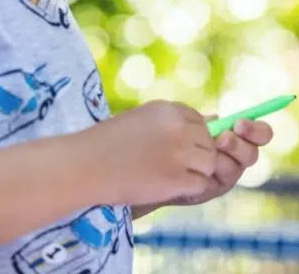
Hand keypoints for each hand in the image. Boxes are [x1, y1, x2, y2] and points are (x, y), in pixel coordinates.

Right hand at [88, 100, 216, 207]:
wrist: (86, 165)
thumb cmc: (107, 141)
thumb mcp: (141, 119)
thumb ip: (172, 121)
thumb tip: (212, 119)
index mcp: (168, 109)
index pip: (200, 120)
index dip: (192, 136)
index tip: (176, 148)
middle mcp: (179, 127)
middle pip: (208, 142)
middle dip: (197, 155)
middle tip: (176, 166)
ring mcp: (180, 152)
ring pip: (209, 163)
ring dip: (196, 172)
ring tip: (173, 177)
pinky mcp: (177, 178)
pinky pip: (200, 183)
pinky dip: (189, 189)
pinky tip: (170, 188)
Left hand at [168, 118, 273, 206]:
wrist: (164, 159)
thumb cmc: (183, 137)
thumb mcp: (197, 126)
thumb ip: (209, 125)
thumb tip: (216, 118)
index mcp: (241, 138)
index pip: (262, 135)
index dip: (256, 130)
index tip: (239, 124)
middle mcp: (238, 158)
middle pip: (252, 154)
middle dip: (237, 146)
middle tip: (221, 139)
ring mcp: (227, 175)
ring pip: (235, 168)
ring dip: (221, 159)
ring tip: (206, 151)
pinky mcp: (213, 188)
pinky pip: (216, 182)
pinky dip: (206, 172)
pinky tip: (193, 165)